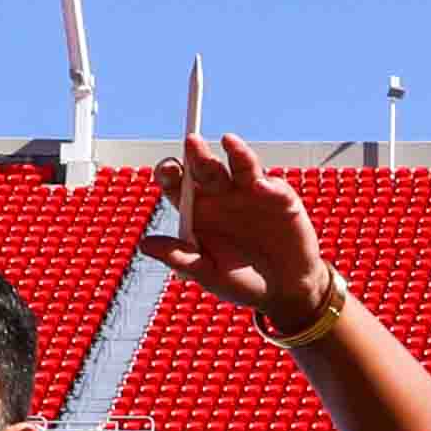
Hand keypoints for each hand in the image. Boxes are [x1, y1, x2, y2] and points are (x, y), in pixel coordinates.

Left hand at [139, 130, 345, 335]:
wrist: (285, 291)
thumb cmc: (242, 282)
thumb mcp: (209, 274)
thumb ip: (181, 258)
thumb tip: (145, 244)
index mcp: (197, 210)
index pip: (177, 184)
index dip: (170, 174)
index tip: (168, 172)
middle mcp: (220, 195)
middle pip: (204, 168)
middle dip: (198, 154)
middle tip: (192, 143)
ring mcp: (250, 193)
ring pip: (239, 165)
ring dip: (235, 152)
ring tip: (229, 140)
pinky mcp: (279, 197)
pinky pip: (271, 185)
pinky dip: (266, 184)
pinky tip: (262, 186)